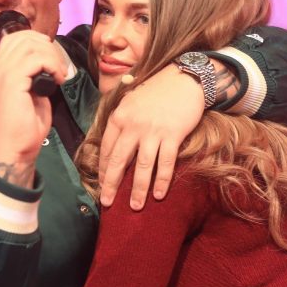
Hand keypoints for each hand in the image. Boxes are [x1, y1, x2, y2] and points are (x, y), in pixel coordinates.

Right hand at [0, 30, 67, 182]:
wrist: (16, 148)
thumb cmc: (25, 126)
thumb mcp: (30, 93)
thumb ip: (33, 75)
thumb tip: (47, 63)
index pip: (13, 39)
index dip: (37, 40)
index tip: (53, 57)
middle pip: (23, 38)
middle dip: (48, 48)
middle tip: (59, 68)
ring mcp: (2, 74)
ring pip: (30, 46)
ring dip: (52, 57)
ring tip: (59, 74)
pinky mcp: (12, 82)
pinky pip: (36, 60)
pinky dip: (52, 66)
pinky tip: (58, 80)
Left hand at [98, 66, 202, 208]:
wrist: (185, 79)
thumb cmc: (158, 91)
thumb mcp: (131, 101)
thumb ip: (122, 121)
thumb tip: (116, 146)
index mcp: (119, 117)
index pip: (106, 148)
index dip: (103, 169)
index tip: (101, 184)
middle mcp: (133, 125)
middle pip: (119, 161)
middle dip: (111, 185)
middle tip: (107, 202)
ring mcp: (153, 131)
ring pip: (142, 166)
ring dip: (138, 189)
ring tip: (134, 206)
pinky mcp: (172, 135)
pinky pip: (165, 163)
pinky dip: (162, 180)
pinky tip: (159, 195)